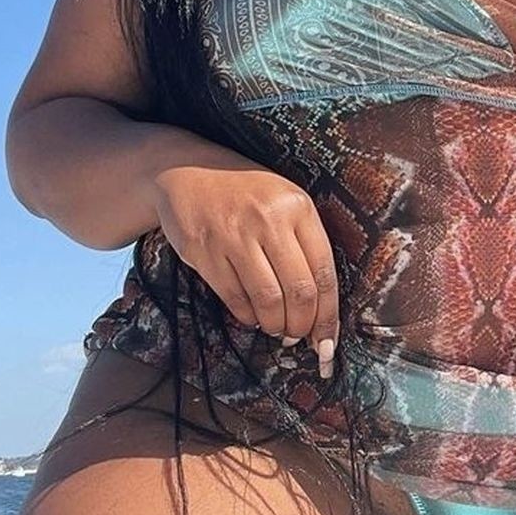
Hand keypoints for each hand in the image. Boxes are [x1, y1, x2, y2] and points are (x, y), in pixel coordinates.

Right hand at [150, 163, 340, 375]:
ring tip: (277, 328)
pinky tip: (253, 316)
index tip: (327, 342)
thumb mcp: (285, 202)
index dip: (328, 316)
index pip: (324, 272)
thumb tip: (321, 308)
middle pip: (299, 291)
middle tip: (299, 337)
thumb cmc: (248, 194)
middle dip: (302, 326)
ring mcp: (234, 235)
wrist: (187, 172)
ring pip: (267, 300)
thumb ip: (306, 244)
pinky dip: (248, 316)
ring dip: (275, 325)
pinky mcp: (204, 250)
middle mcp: (269, 219)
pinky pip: (235, 297)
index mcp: (299, 207)